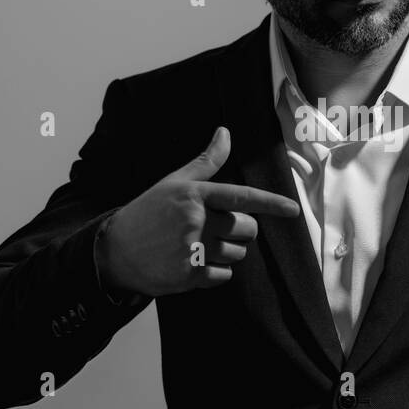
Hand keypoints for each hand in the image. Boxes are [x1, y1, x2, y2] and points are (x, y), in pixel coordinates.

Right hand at [97, 126, 301, 296]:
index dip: (271, 204)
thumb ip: (205, 162)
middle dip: (240, 230)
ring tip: (201, 245)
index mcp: (195, 195)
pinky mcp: (189, 276)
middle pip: (246, 229)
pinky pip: (224, 275)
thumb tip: (225, 132)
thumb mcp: (174, 183)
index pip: (242, 198)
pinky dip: (215, 272)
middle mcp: (196, 221)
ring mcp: (193, 250)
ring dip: (227, 252)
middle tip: (216, 228)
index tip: (293, 210)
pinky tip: (194, 263)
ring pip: (237, 253)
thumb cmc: (149, 212)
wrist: (115, 251)